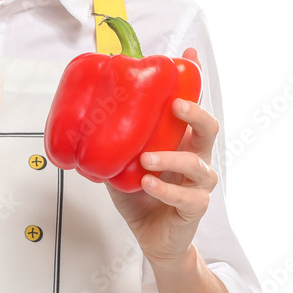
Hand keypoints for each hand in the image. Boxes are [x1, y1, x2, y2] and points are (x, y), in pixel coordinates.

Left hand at [106, 48, 218, 265]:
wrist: (153, 238)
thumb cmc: (141, 195)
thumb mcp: (123, 163)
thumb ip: (114, 142)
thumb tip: (83, 116)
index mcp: (181, 141)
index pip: (192, 105)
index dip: (194, 79)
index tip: (188, 54)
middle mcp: (195, 157)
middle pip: (209, 129)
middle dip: (195, 113)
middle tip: (176, 105)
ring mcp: (198, 184)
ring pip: (198, 165)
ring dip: (171, 159)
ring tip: (146, 159)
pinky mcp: (195, 208)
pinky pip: (188, 197)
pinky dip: (166, 189)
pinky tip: (148, 183)